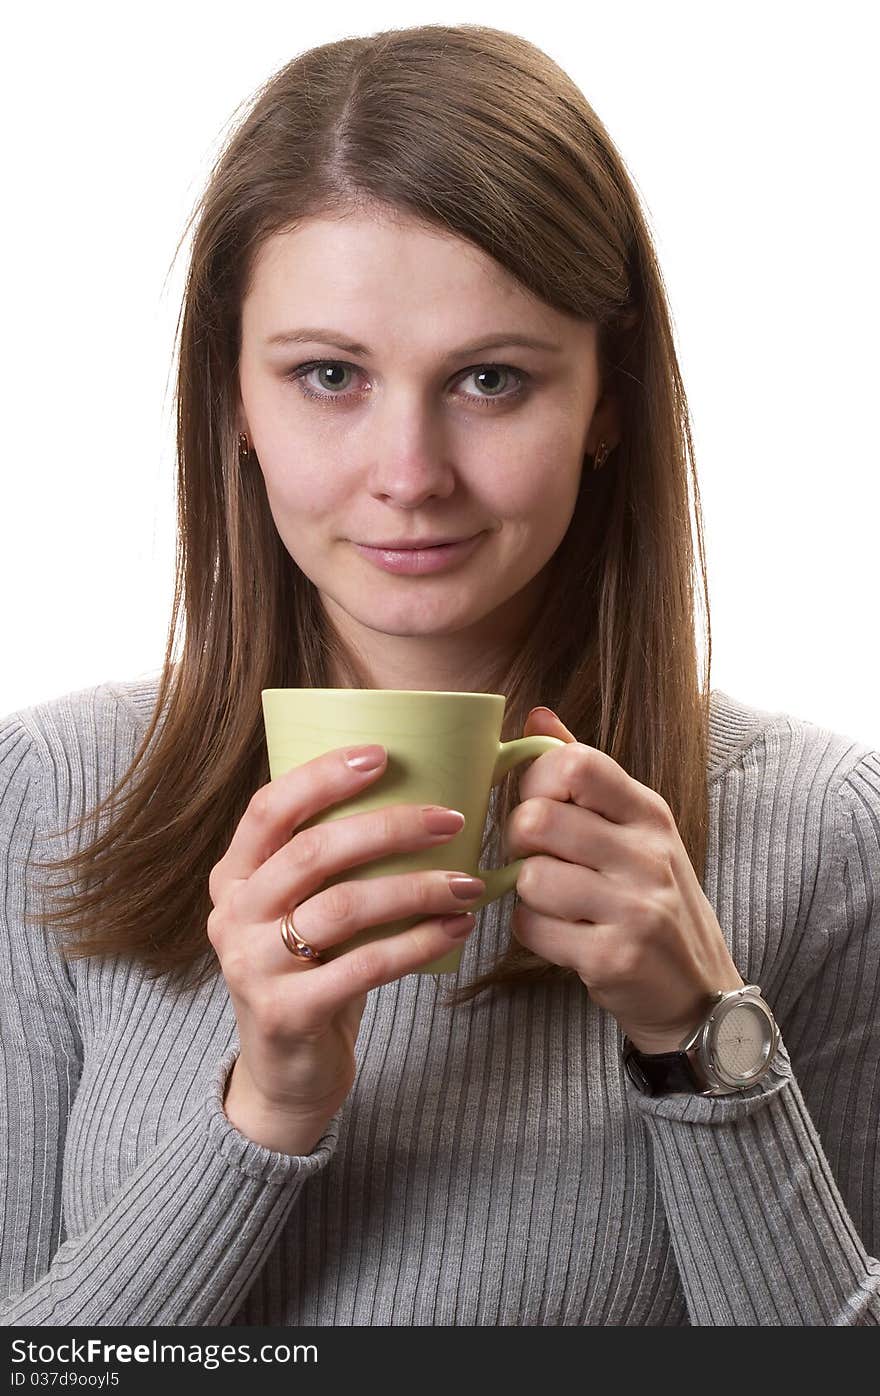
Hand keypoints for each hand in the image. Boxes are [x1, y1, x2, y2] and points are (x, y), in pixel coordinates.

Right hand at [207, 745, 484, 1146]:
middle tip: (451, 819)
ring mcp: (252, 966)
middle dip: (389, 828)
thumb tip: (421, 792)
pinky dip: (417, 943)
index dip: (321, 777)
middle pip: (313, 853)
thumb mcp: (305, 908)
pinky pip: (363, 966)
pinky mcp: (285, 1013)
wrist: (286, 1072)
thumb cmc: (313, 969)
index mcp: (235, 875)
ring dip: (415, 889)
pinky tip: (455, 929)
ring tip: (468, 884)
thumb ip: (332, 860)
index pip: (269, 809)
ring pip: (343, 907)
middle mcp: (232, 915)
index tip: (380, 755)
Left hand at [502, 707, 743, 1053]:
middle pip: (538, 818)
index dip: (536, 780)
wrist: (699, 994)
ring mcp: (635, 907)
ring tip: (554, 901)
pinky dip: (534, 932)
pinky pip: (533, 928)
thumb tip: (537, 715)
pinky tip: (562, 935)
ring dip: (526, 893)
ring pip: (530, 876)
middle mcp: (648, 854)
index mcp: (650, 813)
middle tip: (535, 857)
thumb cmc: (652, 901)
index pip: (575, 763)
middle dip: (519, 840)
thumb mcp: (636, 831)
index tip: (538, 804)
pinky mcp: (613, 957)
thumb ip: (587, 773)